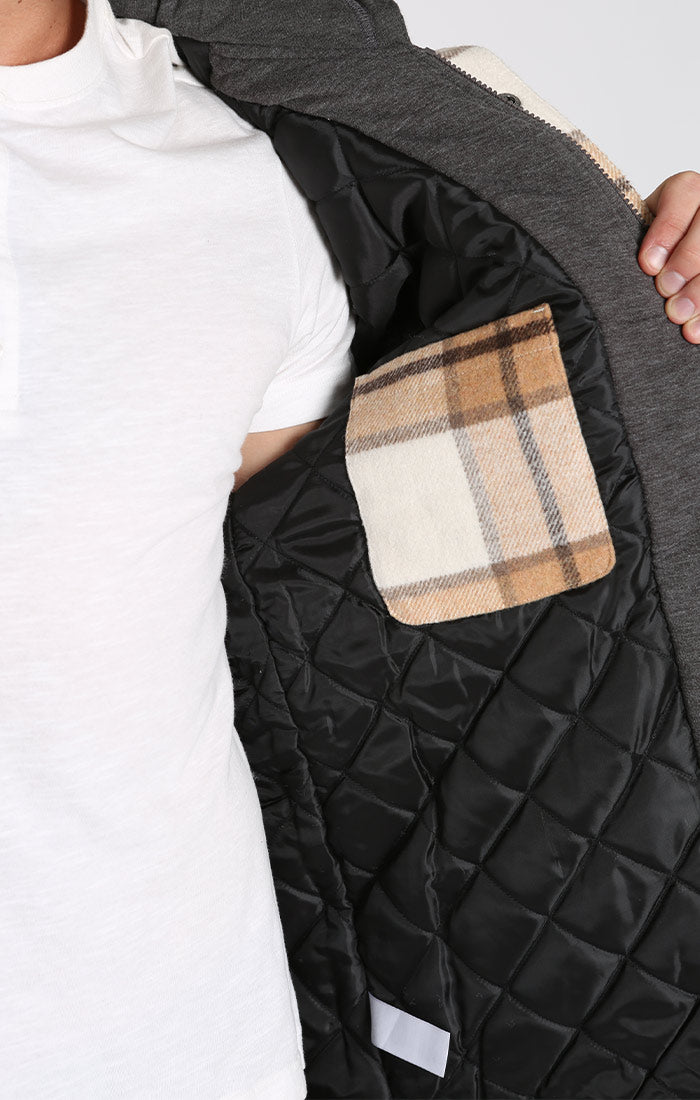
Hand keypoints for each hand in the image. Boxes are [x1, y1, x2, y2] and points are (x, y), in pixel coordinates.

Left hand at [638, 171, 699, 344]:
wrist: (656, 275)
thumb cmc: (639, 254)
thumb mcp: (630, 238)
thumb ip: (623, 240)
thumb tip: (604, 258)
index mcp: (685, 191)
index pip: (684, 194)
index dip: (668, 230)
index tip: (648, 265)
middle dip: (687, 261)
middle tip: (665, 291)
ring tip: (680, 316)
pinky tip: (695, 332)